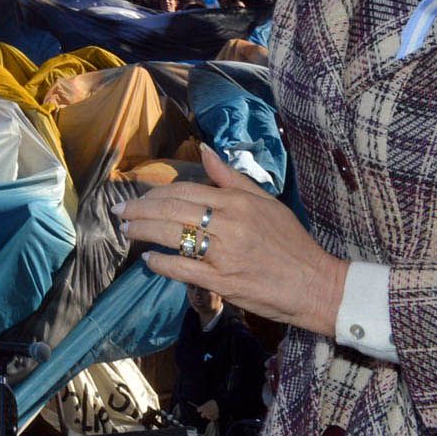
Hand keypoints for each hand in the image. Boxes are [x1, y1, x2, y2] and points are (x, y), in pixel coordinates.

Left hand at [115, 146, 346, 337]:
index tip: (139, 197)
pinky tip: (150, 260)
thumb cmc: (291, 242)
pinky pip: (182, 269)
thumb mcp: (266, 202)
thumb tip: (205, 151)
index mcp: (237, 202)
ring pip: (172, 236)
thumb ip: (232, 178)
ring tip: (127, 231)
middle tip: (120, 212)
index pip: (185, 190)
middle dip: (140, 209)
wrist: (316, 284)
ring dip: (143, 232)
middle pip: (172, 210)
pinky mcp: (223, 281)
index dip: (156, 193)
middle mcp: (228, 223)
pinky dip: (162, 263)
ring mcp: (223, 253)